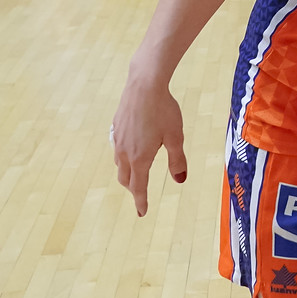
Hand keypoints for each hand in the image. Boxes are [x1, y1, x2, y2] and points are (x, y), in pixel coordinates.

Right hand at [112, 74, 187, 215]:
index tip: (142, 212)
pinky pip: (117, 148)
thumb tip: (180, 180)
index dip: (141, 201)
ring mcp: (117, 139)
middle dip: (133, 188)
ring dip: (127, 172)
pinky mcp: (115, 127)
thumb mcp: (176, 137)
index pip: (139, 187)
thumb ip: (177, 160)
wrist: (143, 85)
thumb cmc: (163, 110)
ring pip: (119, 164)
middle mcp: (125, 152)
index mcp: (140, 158)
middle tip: (140, 193)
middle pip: (125, 178)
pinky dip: (124, 156)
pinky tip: (132, 147)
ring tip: (137, 171)